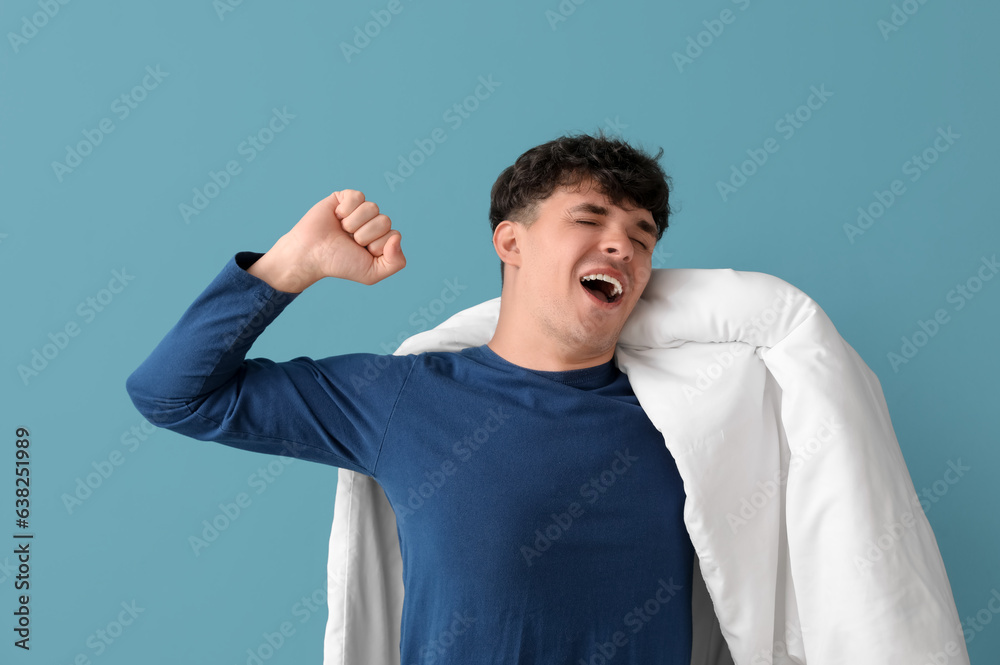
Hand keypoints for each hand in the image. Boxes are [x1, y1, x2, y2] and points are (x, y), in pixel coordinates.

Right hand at [249, 189, 405, 290]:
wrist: (311, 254)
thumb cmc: (339, 263)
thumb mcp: (371, 273)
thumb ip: (395, 262)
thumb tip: (397, 237)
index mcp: (382, 239)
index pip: (394, 235)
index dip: (377, 246)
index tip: (360, 252)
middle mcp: (373, 223)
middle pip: (384, 221)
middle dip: (365, 235)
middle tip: (349, 241)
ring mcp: (360, 210)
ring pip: (372, 208)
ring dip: (353, 223)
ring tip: (342, 230)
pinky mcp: (346, 198)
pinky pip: (358, 197)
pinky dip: (346, 209)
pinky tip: (337, 217)